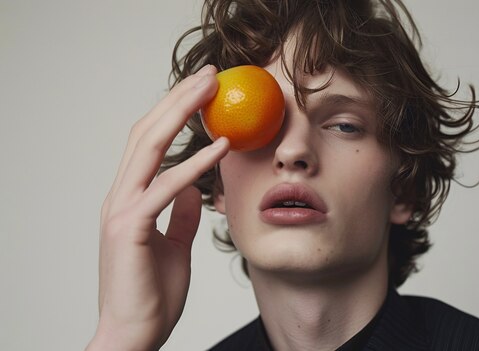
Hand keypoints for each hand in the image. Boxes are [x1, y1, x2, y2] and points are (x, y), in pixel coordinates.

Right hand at [87, 65, 228, 349]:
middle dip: (178, 99)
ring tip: (211, 91)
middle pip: (147, 133)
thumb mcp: (174, 244)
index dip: (173, 112)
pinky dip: (194, 164)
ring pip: (149, 148)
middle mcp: (121, 196)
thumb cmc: (151, 292)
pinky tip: (220, 147)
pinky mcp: (130, 229)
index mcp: (130, 198)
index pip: (149, 142)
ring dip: (181, 114)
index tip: (203, 92)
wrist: (133, 333)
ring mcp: (122, 210)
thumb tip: (194, 189)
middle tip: (209, 75)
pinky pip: (166, 188)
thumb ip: (180, 214)